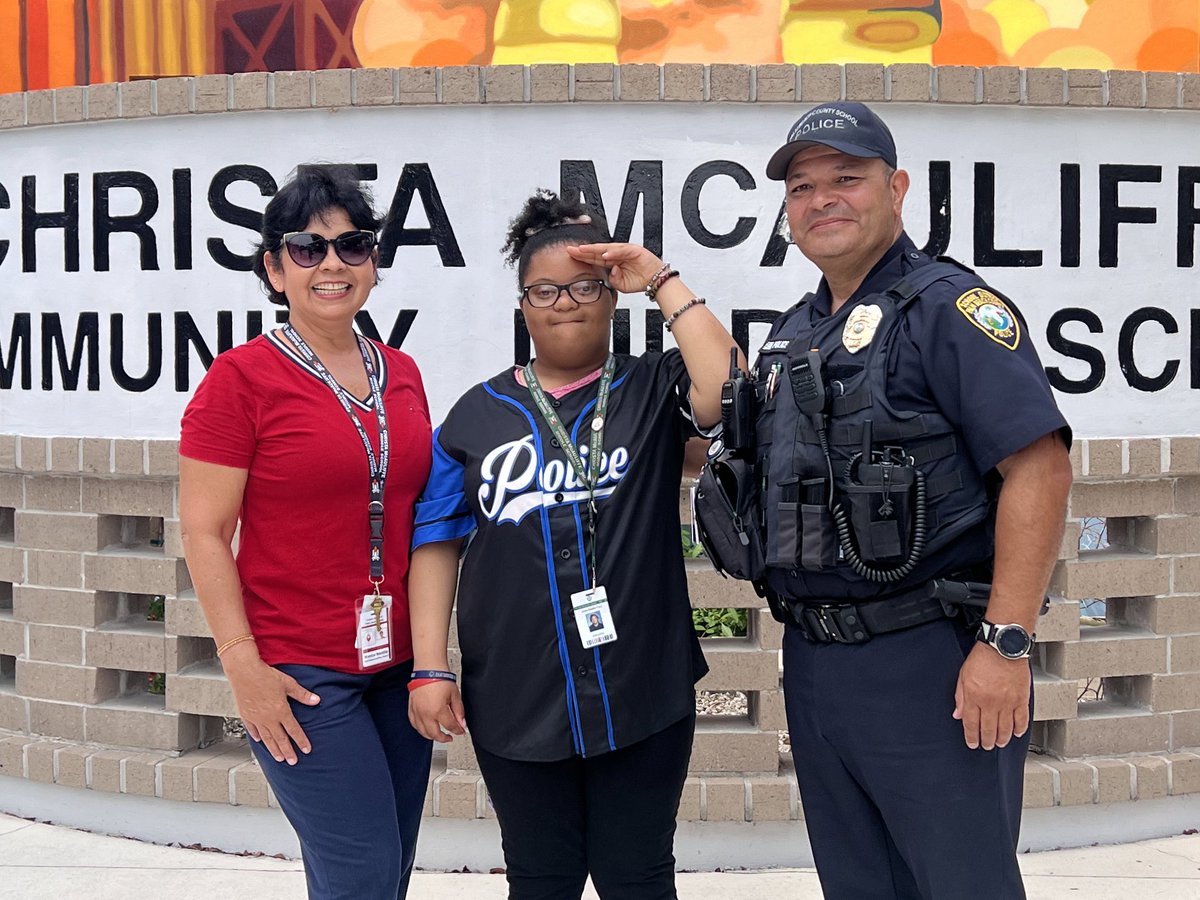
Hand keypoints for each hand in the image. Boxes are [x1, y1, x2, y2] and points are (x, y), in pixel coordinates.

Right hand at [222, 648, 319, 764]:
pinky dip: (257, 737)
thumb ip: (302, 694)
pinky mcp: (246, 715)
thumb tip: (316, 700)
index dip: (301, 741)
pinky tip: (260, 741)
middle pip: (280, 739)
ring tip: (279, 758)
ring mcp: (256, 718)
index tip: (306, 750)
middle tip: (293, 761)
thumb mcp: (288, 683)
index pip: (294, 730)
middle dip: (288, 751)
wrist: (244, 671)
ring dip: (273, 749)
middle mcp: (268, 718)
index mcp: (280, 711)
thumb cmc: (265, 675)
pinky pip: (252, 730)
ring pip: (266, 738)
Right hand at [408, 680, 466, 742]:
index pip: (450, 726)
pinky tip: (424, 728)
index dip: (458, 730)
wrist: (428, 669)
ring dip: (431, 736)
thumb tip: (462, 723)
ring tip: (438, 735)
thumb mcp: (455, 695)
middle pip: (434, 734)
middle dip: (443, 738)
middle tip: (449, 738)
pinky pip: (414, 724)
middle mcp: (426, 714)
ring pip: (422, 732)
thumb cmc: (440, 678)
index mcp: (438, 711)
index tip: (461, 731)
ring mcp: (417, 712)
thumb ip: (459, 711)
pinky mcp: (411, 708)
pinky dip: (420, 729)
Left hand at [566, 243, 663, 294]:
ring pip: (607, 248)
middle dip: (584, 250)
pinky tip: (604, 254)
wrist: (655, 281)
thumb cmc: (640, 280)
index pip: (594, 258)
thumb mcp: (621, 285)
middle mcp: (617, 254)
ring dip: (594, 249)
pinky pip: (622, 251)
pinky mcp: (634, 250)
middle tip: (571, 249)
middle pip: (597, 251)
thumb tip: (610, 273)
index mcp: (612, 262)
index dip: (583, 257)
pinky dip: (613, 253)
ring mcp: (625, 251)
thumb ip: (613, 279)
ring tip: (583, 250)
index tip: (571, 256)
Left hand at [953, 642, 1030, 749]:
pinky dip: (1019, 729)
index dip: (971, 737)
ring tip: (1000, 743)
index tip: (972, 743)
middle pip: (988, 730)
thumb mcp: (963, 675)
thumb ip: (960, 697)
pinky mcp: (1022, 699)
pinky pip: (1021, 720)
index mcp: (974, 696)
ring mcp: (1008, 702)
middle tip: (986, 746)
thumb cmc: (983, 658)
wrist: (1004, 646)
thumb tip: (958, 714)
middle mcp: (991, 702)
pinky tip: (1016, 733)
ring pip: (1005, 729)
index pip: (971, 724)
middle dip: (987, 741)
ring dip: (1002, 739)